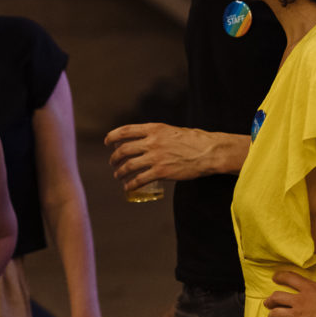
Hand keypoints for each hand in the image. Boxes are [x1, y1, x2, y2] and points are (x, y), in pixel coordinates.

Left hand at [104, 123, 230, 187]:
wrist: (208, 152)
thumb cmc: (193, 141)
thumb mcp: (171, 131)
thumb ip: (155, 134)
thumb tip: (143, 140)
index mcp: (154, 129)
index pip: (125, 131)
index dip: (112, 136)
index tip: (107, 142)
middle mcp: (152, 142)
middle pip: (123, 150)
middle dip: (114, 157)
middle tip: (112, 162)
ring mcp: (156, 158)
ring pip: (128, 166)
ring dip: (120, 172)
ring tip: (118, 175)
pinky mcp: (161, 172)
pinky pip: (139, 180)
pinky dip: (130, 184)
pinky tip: (128, 187)